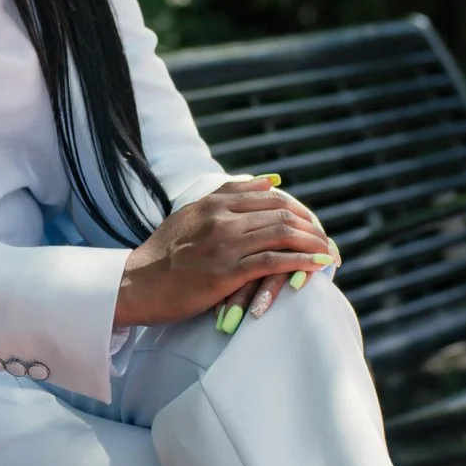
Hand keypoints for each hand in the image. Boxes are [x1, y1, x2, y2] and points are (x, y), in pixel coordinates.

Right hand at [114, 176, 338, 329]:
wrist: (134, 285)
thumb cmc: (162, 256)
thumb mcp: (191, 214)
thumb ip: (229, 195)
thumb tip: (270, 181)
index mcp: (215, 202)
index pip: (272, 197)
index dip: (300, 211)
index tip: (314, 225)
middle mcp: (222, 217)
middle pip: (282, 213)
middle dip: (312, 228)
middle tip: (329, 243)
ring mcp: (224, 243)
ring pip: (282, 234)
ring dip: (313, 245)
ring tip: (330, 256)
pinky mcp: (225, 271)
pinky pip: (273, 261)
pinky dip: (301, 262)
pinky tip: (317, 266)